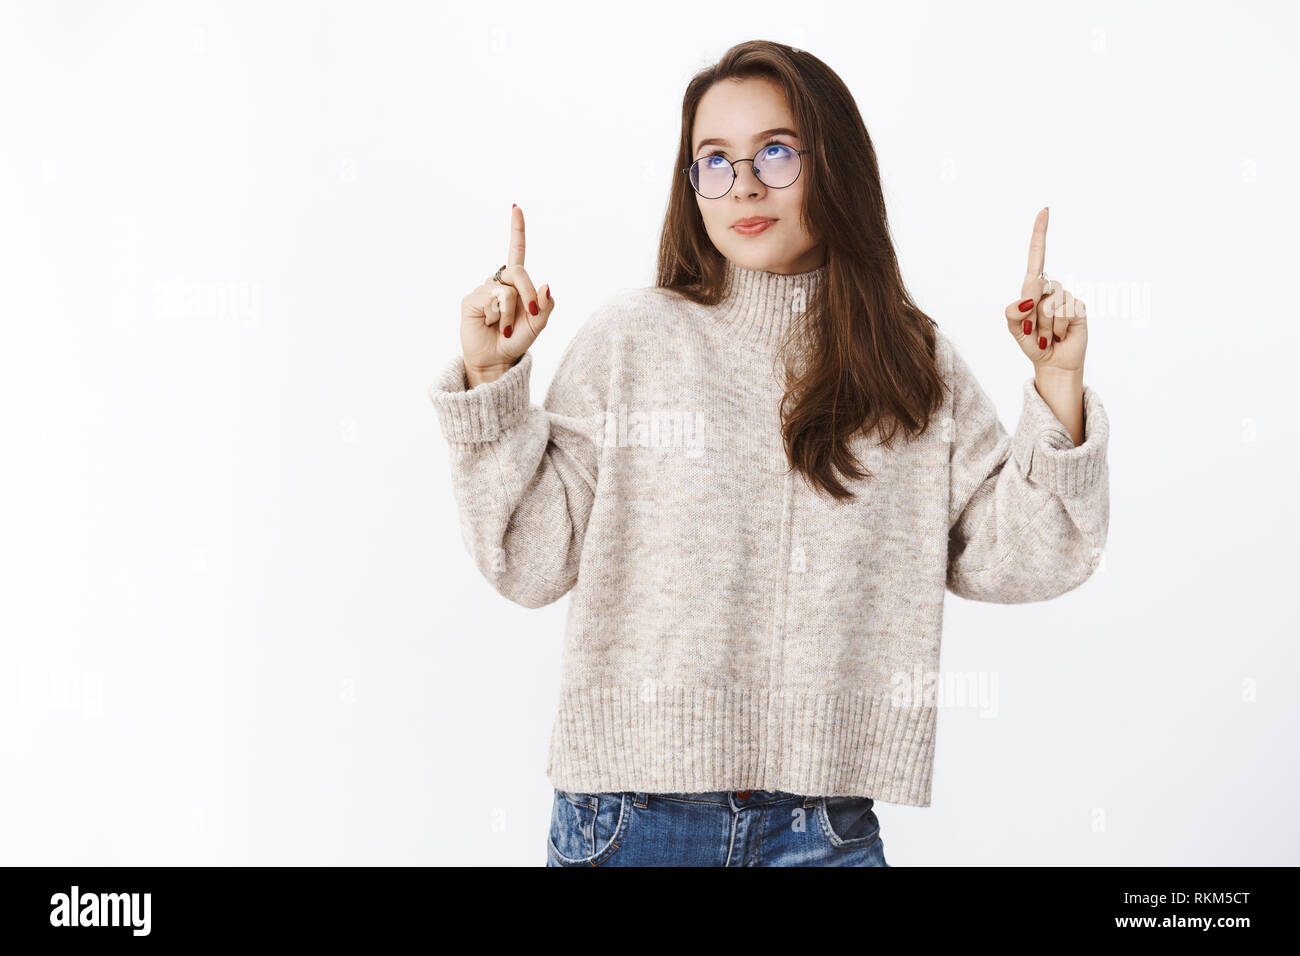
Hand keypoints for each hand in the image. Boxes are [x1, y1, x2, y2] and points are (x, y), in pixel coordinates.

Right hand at [459, 204, 554, 383]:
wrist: (496, 360)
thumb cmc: (515, 340)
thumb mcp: (537, 325)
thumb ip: (545, 306)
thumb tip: (547, 285)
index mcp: (515, 284)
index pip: (516, 251)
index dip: (517, 230)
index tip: (516, 208)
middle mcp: (498, 282)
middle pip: (518, 272)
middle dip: (530, 294)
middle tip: (532, 313)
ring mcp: (483, 290)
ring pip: (508, 290)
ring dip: (512, 313)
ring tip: (503, 328)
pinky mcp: (471, 300)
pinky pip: (495, 299)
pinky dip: (501, 315)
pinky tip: (493, 325)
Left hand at [1004, 207, 1086, 374]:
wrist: (1052, 362)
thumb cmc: (1032, 342)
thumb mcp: (1014, 329)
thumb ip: (1013, 314)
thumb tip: (1029, 298)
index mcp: (1032, 288)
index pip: (1036, 257)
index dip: (1040, 234)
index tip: (1044, 210)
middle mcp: (1050, 288)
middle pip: (1035, 287)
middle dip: (1030, 314)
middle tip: (1034, 331)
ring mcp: (1066, 296)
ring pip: (1049, 304)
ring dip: (1043, 326)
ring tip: (1047, 335)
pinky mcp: (1078, 307)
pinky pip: (1063, 313)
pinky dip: (1056, 329)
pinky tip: (1060, 335)